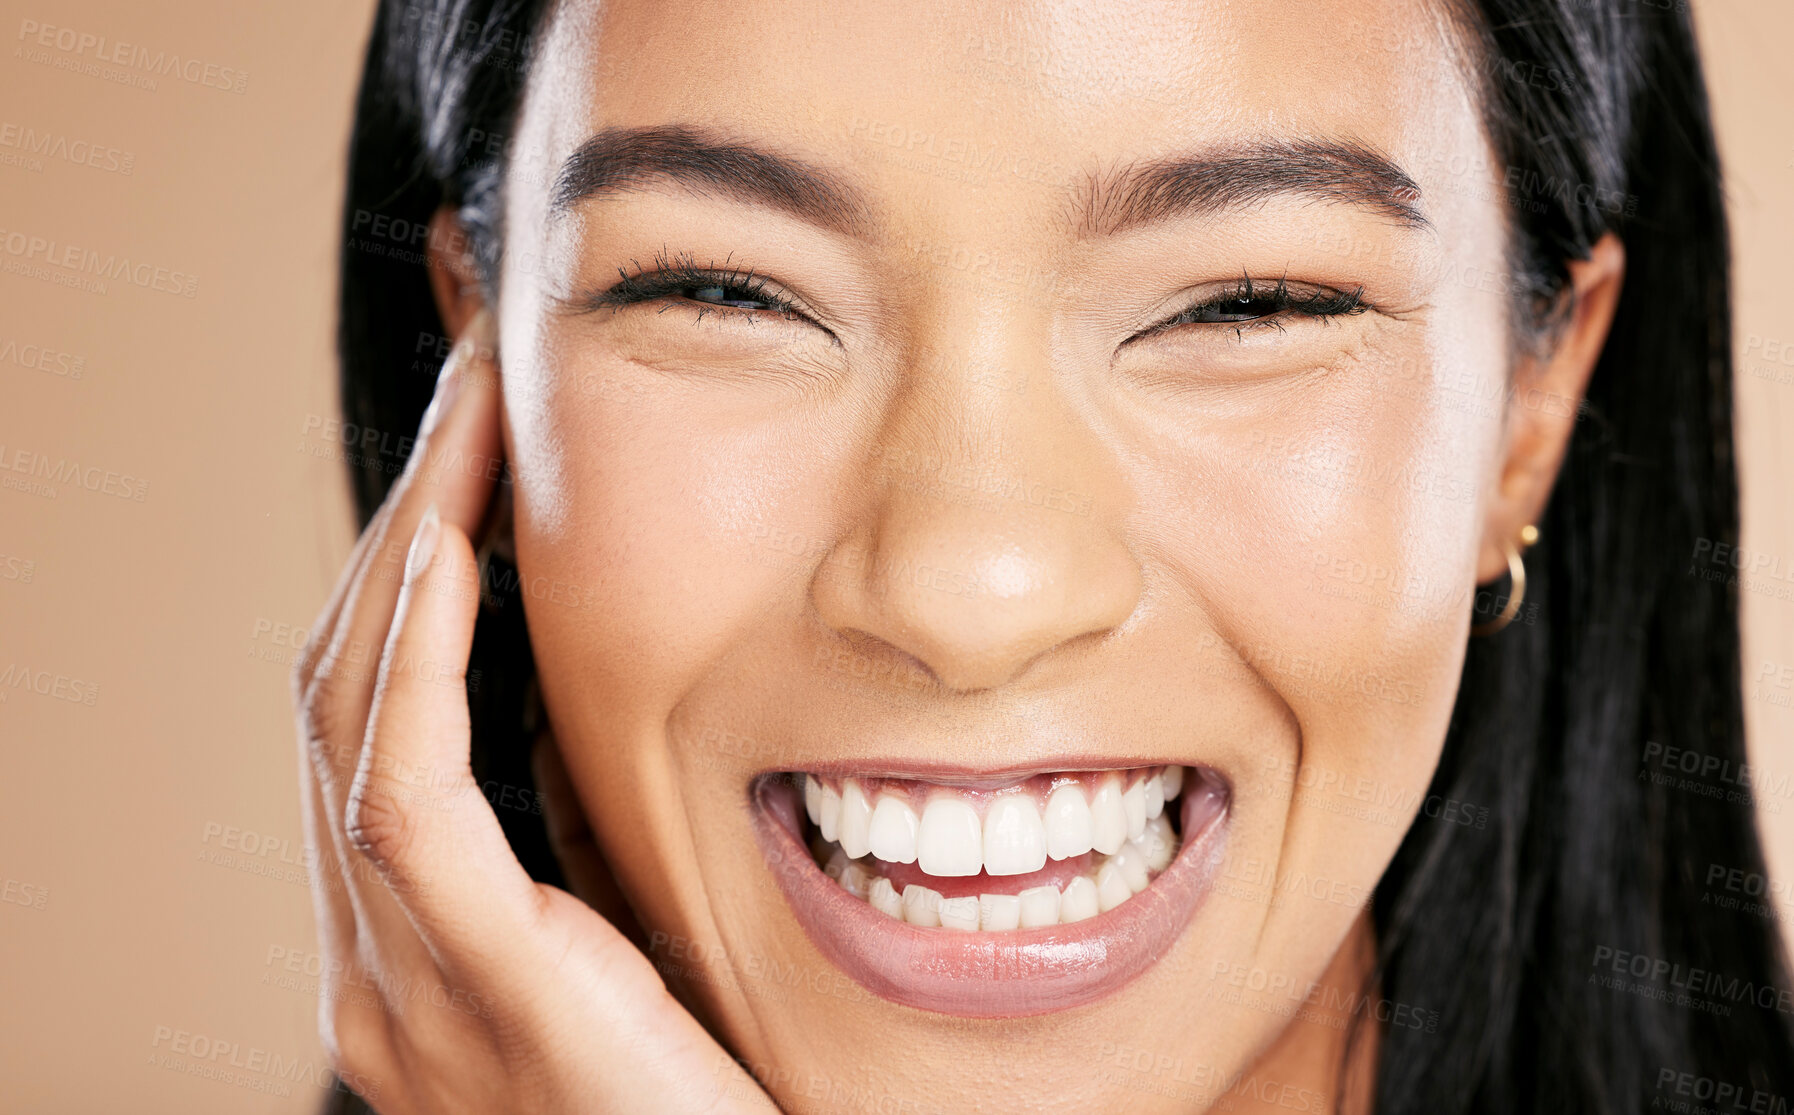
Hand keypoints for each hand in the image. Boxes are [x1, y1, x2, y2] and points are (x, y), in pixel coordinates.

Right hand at [291, 311, 776, 1113]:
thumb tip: (570, 699)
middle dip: (398, 525)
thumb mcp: (625, 946)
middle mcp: (378, 969)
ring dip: (405, 551)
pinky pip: (409, 801)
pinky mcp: (478, 998)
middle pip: (340, 695)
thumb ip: (574, 845)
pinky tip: (447, 551)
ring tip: (466, 425)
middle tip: (469, 393)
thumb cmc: (710, 1105)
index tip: (471, 449)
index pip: (368, 719)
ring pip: (352, 721)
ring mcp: (405, 991)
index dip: (401, 573)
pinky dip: (415, 662)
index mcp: (414, 955)